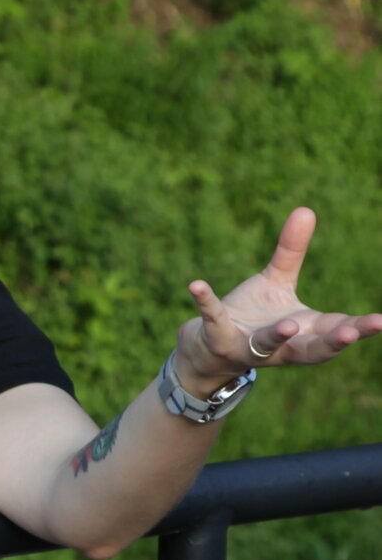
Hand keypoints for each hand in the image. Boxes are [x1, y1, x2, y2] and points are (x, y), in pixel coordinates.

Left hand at [181, 207, 381, 380]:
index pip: (337, 331)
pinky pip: (211, 319)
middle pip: (312, 350)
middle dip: (331, 343)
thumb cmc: (254, 315)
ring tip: (287, 325)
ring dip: (275, 336)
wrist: (209, 345)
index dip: (359, 328)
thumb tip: (305, 209)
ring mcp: (248, 345)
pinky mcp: (216, 337)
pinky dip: (205, 302)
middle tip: (350, 333)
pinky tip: (195, 284)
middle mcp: (281, 345)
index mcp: (304, 331)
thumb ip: (291, 251)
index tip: (380, 322)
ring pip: (264, 345)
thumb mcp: (276, 281)